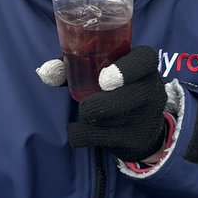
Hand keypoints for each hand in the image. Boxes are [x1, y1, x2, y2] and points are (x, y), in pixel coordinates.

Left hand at [68, 45, 167, 162]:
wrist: (139, 129)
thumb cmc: (113, 88)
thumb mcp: (100, 71)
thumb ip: (72, 67)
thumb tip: (44, 71)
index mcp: (144, 65)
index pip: (146, 58)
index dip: (127, 68)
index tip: (104, 80)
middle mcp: (152, 88)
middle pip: (134, 95)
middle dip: (104, 104)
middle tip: (87, 106)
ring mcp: (147, 116)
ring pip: (116, 120)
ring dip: (92, 117)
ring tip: (87, 113)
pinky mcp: (135, 139)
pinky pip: (101, 139)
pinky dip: (81, 134)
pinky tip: (79, 130)